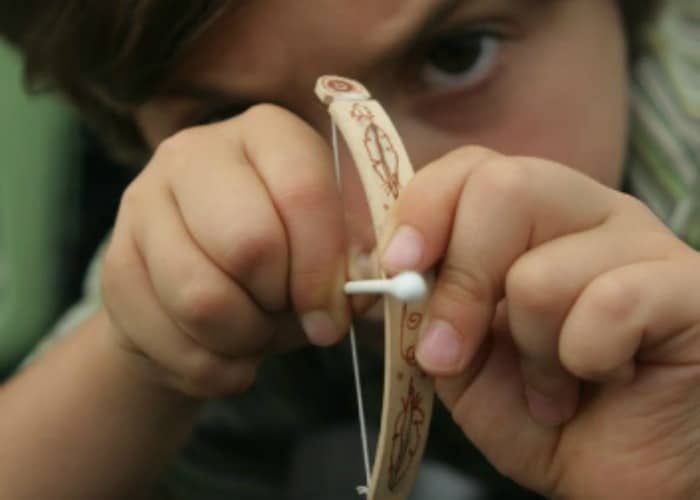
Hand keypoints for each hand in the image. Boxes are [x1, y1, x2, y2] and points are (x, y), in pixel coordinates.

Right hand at [101, 105, 349, 398]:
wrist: (206, 287)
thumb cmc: (285, 261)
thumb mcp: (333, 250)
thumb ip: (358, 262)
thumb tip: (370, 289)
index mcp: (265, 133)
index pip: (302, 192)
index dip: (323, 268)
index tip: (332, 318)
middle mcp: (194, 152)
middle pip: (248, 244)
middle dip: (280, 301)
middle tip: (287, 312)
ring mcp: (143, 203)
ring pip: (202, 299)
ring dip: (245, 338)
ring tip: (256, 331)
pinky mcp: (113, 262)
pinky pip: (169, 340)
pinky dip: (211, 368)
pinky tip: (223, 351)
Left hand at [381, 146, 699, 498]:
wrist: (622, 472)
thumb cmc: (540, 412)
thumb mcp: (460, 363)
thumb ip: (426, 310)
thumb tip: (391, 271)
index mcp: (531, 219)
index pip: (470, 168)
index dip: (423, 211)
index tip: (398, 271)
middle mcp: (586, 212)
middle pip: (503, 188)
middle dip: (462, 284)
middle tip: (452, 354)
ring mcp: (643, 241)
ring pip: (540, 270)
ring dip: (530, 352)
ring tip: (553, 386)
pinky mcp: (688, 284)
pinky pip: (608, 305)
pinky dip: (584, 364)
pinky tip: (606, 380)